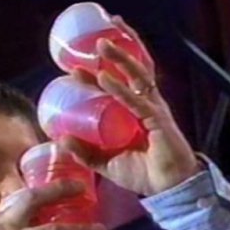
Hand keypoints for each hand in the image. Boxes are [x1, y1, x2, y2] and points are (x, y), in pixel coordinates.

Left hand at [60, 16, 200, 195]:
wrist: (169, 188)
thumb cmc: (143, 173)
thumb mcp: (106, 163)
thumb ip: (86, 154)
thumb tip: (60, 140)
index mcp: (135, 112)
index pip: (118, 85)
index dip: (99, 73)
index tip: (75, 69)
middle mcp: (145, 105)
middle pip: (132, 71)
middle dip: (116, 52)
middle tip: (96, 40)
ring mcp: (154, 109)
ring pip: (138, 76)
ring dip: (120, 58)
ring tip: (101, 44)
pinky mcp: (158, 119)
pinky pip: (137, 100)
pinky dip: (120, 89)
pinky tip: (104, 79)